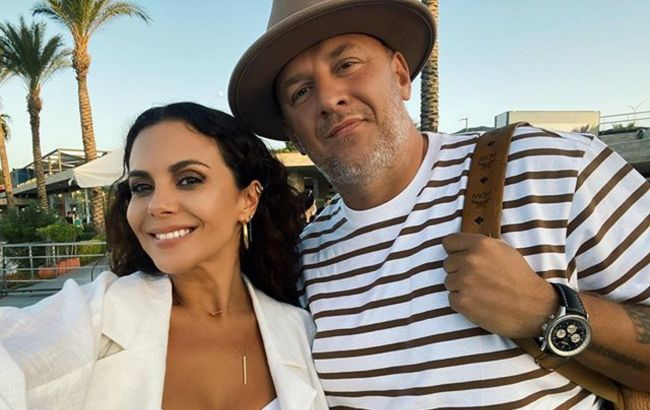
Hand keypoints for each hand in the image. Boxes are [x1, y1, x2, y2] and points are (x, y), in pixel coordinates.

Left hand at [442, 233, 557, 337]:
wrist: (534, 308)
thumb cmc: (520, 279)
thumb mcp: (504, 251)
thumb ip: (480, 246)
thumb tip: (461, 247)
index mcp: (480, 245)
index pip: (449, 242)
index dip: (455, 251)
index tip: (462, 258)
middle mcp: (470, 260)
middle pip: (447, 264)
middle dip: (459, 271)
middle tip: (478, 279)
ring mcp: (465, 281)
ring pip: (449, 282)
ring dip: (461, 287)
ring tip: (481, 292)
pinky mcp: (463, 302)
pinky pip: (452, 299)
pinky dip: (463, 303)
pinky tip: (479, 303)